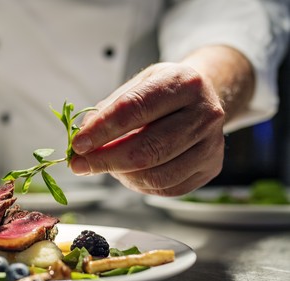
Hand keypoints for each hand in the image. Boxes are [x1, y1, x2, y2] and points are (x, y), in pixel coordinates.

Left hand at [70, 62, 226, 195]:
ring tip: (104, 165)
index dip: (102, 130)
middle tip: (79, 165)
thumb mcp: (136, 86)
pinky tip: (126, 172)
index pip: (134, 109)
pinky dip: (138, 184)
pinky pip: (165, 188)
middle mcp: (205, 113)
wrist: (204, 98)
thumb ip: (108, 110)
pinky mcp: (210, 168)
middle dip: (105, 160)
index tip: (77, 144)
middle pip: (147, 149)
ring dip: (120, 175)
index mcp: (183, 82)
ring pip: (156, 175)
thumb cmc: (164, 93)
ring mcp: (211, 144)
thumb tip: (82, 137)